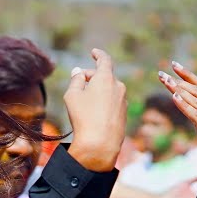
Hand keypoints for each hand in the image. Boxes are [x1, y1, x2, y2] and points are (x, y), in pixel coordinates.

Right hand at [64, 49, 127, 171]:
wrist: (100, 144)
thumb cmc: (84, 117)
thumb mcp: (72, 95)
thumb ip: (76, 80)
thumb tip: (79, 72)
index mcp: (106, 78)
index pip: (105, 60)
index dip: (98, 54)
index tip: (94, 53)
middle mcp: (118, 87)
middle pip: (105, 76)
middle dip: (91, 77)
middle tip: (78, 82)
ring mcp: (123, 101)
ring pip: (109, 90)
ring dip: (98, 91)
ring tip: (84, 102)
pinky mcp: (124, 114)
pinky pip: (112, 103)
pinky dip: (104, 103)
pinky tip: (93, 115)